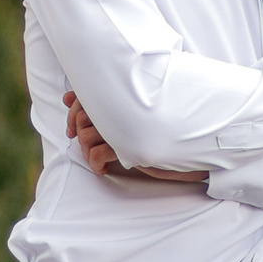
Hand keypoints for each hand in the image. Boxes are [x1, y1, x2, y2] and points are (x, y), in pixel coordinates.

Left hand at [65, 89, 208, 188]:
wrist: (195, 142)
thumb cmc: (161, 123)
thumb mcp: (126, 112)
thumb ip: (98, 102)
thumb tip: (67, 99)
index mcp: (123, 93)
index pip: (85, 98)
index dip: (73, 114)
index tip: (72, 129)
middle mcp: (123, 106)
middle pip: (83, 117)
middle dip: (78, 132)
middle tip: (85, 144)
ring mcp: (127, 126)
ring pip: (88, 136)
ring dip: (87, 150)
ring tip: (96, 156)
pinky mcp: (131, 146)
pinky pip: (99, 154)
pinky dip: (95, 163)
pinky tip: (103, 168)